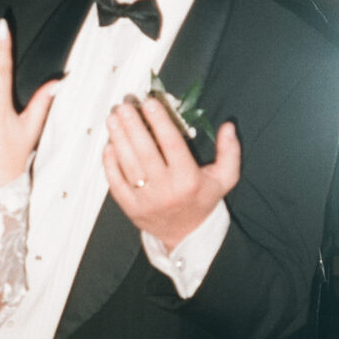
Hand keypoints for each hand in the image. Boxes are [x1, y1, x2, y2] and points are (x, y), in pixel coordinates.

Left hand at [103, 96, 240, 249]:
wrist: (187, 234)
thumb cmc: (203, 200)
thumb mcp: (225, 178)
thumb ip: (230, 151)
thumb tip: (228, 126)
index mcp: (189, 180)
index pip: (172, 145)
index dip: (160, 122)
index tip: (150, 103)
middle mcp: (166, 190)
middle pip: (146, 152)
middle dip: (133, 126)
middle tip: (124, 106)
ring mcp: (145, 200)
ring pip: (128, 165)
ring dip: (119, 139)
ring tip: (113, 119)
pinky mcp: (130, 208)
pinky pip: (116, 182)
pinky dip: (110, 163)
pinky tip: (109, 145)